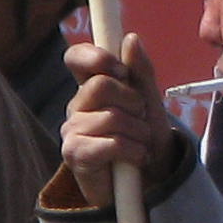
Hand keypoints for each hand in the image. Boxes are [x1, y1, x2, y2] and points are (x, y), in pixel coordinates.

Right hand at [57, 32, 190, 208]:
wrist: (149, 183)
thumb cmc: (145, 139)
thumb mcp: (150, 102)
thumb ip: (141, 72)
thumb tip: (131, 39)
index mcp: (91, 87)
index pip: (76, 57)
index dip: (96, 56)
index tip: (121, 70)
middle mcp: (77, 106)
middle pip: (101, 85)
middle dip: (133, 102)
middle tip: (142, 119)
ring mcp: (72, 130)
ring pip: (112, 117)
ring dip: (138, 133)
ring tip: (141, 144)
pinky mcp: (75, 154)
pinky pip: (110, 143)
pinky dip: (133, 151)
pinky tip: (136, 159)